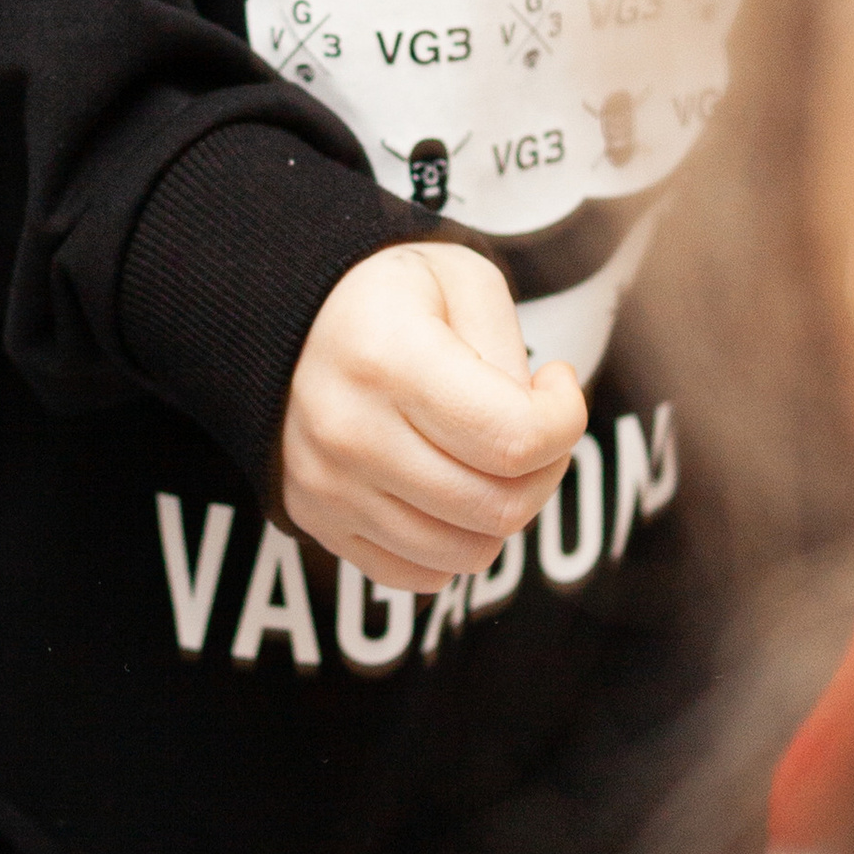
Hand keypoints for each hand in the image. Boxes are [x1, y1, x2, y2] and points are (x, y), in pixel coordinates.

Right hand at [277, 242, 586, 592]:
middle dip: (545, 469)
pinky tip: (448, 484)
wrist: (287, 313)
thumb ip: (510, 352)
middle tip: (533, 422)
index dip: (565, 420)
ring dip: (502, 510)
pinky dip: (453, 541)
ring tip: (487, 453)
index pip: (515, 439)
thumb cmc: (388, 296)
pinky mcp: (318, 521)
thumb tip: (535, 431)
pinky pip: (420, 575)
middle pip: (498, 507)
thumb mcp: (462, 279)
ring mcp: (328, 486)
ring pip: (465, 553)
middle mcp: (349, 431)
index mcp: (386, 358)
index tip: (556, 384)